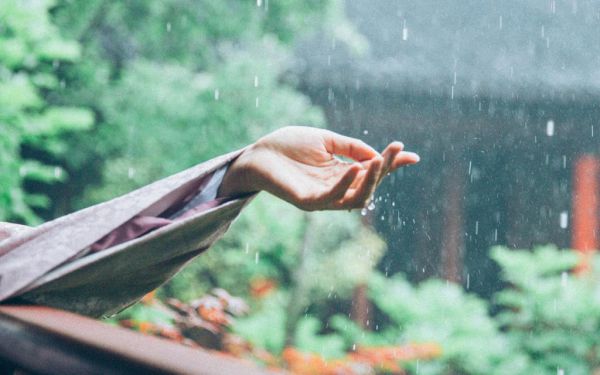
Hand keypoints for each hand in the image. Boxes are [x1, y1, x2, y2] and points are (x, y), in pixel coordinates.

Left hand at [218, 126, 419, 210]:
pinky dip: (345, 184)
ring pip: (356, 196)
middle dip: (384, 169)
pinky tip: (355, 168)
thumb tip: (378, 155)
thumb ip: (351, 147)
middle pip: (369, 185)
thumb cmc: (288, 146)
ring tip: (378, 161)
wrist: (257, 153)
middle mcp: (335, 189)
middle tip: (395, 150)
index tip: (410, 154)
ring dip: (370, 179)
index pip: (371, 172)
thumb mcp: (326, 141)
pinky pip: (332, 198)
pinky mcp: (308, 202)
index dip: (390, 164)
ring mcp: (322, 198)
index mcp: (340, 174)